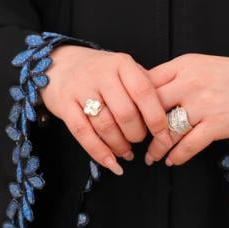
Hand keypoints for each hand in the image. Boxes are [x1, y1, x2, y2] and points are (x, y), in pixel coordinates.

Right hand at [39, 46, 172, 174]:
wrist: (59, 65)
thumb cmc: (101, 72)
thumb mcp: (124, 69)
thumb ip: (144, 86)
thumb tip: (168, 115)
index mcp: (122, 64)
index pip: (144, 93)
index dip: (157, 119)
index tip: (165, 137)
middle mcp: (101, 74)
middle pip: (125, 113)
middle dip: (136, 135)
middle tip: (139, 141)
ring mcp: (81, 89)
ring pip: (105, 125)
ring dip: (119, 145)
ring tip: (126, 152)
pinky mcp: (64, 104)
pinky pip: (83, 134)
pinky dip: (99, 153)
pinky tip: (111, 164)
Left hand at [143, 53, 228, 165]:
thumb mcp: (200, 65)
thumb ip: (175, 75)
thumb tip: (146, 90)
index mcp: (183, 66)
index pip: (146, 83)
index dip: (134, 102)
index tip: (129, 116)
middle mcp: (189, 83)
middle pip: (152, 108)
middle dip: (140, 128)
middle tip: (135, 141)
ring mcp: (203, 105)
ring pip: (167, 130)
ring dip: (155, 148)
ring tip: (150, 157)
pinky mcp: (216, 125)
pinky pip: (189, 145)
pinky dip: (177, 156)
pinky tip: (171, 161)